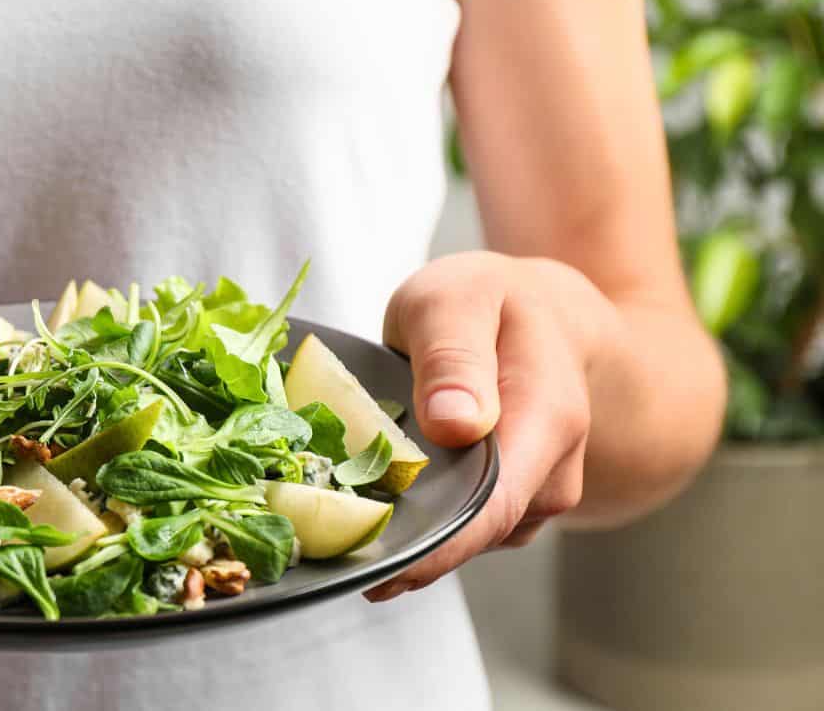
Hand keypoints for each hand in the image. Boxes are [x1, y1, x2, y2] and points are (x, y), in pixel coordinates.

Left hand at [364, 251, 602, 601]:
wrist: (537, 312)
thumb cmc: (490, 302)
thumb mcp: (458, 300)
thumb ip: (454, 355)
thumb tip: (454, 424)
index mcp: (547, 420)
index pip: (494, 508)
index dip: (435, 549)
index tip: (376, 571)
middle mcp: (548, 471)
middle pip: (473, 533)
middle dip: (403, 548)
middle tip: (323, 552)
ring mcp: (529, 493)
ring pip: (462, 533)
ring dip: (405, 529)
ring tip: (337, 510)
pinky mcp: (503, 501)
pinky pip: (457, 521)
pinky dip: (413, 514)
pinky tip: (370, 499)